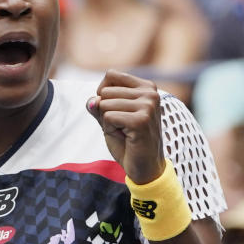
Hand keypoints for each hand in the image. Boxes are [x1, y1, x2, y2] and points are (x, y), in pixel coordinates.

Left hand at [86, 70, 163, 184]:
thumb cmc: (129, 142)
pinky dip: (110, 131)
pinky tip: (126, 138)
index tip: (120, 112)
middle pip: (105, 92)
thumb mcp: (110, 118)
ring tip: (125, 133)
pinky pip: (108, 117)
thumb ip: (98, 105)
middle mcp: (150, 93)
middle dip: (106, 112)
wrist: (145, 168)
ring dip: (108, 123)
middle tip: (124, 127)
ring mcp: (148, 106)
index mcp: (147, 87)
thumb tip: (92, 101)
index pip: (110, 75)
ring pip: (104, 105)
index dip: (104, 95)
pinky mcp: (141, 120)